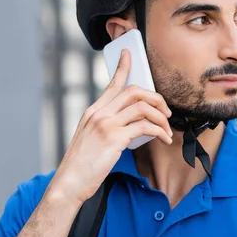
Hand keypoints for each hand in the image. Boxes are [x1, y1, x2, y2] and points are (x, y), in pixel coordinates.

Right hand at [46, 49, 172, 205]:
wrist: (69, 183)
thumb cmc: (82, 164)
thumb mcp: (90, 138)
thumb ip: (106, 125)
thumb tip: (132, 123)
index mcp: (93, 112)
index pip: (112, 83)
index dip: (123, 67)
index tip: (129, 54)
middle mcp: (99, 113)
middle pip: (134, 91)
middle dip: (156, 98)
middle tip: (166, 111)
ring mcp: (106, 124)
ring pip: (142, 107)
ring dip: (161, 117)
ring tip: (167, 130)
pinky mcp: (114, 138)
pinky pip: (145, 126)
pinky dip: (159, 131)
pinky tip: (164, 139)